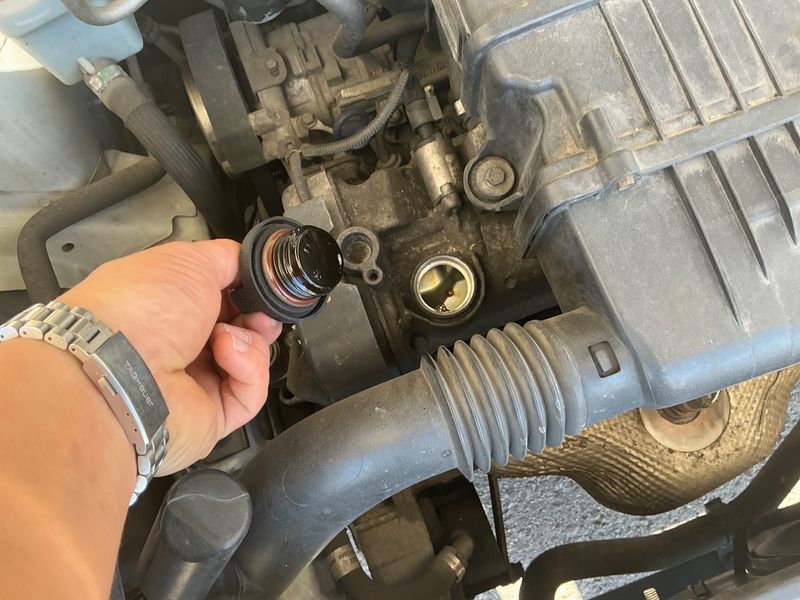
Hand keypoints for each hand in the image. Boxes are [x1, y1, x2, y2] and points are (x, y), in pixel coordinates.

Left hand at [59, 239, 280, 473]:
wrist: (123, 371)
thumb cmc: (138, 311)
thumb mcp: (188, 260)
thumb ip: (226, 259)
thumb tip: (251, 264)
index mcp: (164, 305)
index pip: (217, 298)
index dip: (243, 290)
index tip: (257, 286)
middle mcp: (176, 344)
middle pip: (240, 330)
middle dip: (256, 317)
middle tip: (258, 312)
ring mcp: (193, 382)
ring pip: (251, 360)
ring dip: (249, 341)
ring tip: (224, 336)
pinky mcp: (210, 415)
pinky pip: (251, 392)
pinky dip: (248, 369)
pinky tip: (225, 356)